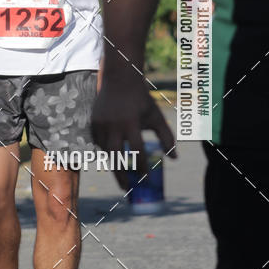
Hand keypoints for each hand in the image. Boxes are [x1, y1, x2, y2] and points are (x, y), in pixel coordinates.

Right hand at [92, 74, 175, 189]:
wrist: (119, 79)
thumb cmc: (141, 100)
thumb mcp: (157, 117)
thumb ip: (167, 138)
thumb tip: (175, 159)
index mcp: (131, 123)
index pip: (137, 151)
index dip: (141, 167)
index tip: (145, 179)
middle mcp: (113, 124)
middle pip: (115, 157)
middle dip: (121, 175)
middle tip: (126, 189)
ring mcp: (100, 123)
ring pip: (105, 151)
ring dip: (112, 163)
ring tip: (120, 176)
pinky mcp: (93, 122)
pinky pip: (98, 142)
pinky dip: (105, 150)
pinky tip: (112, 154)